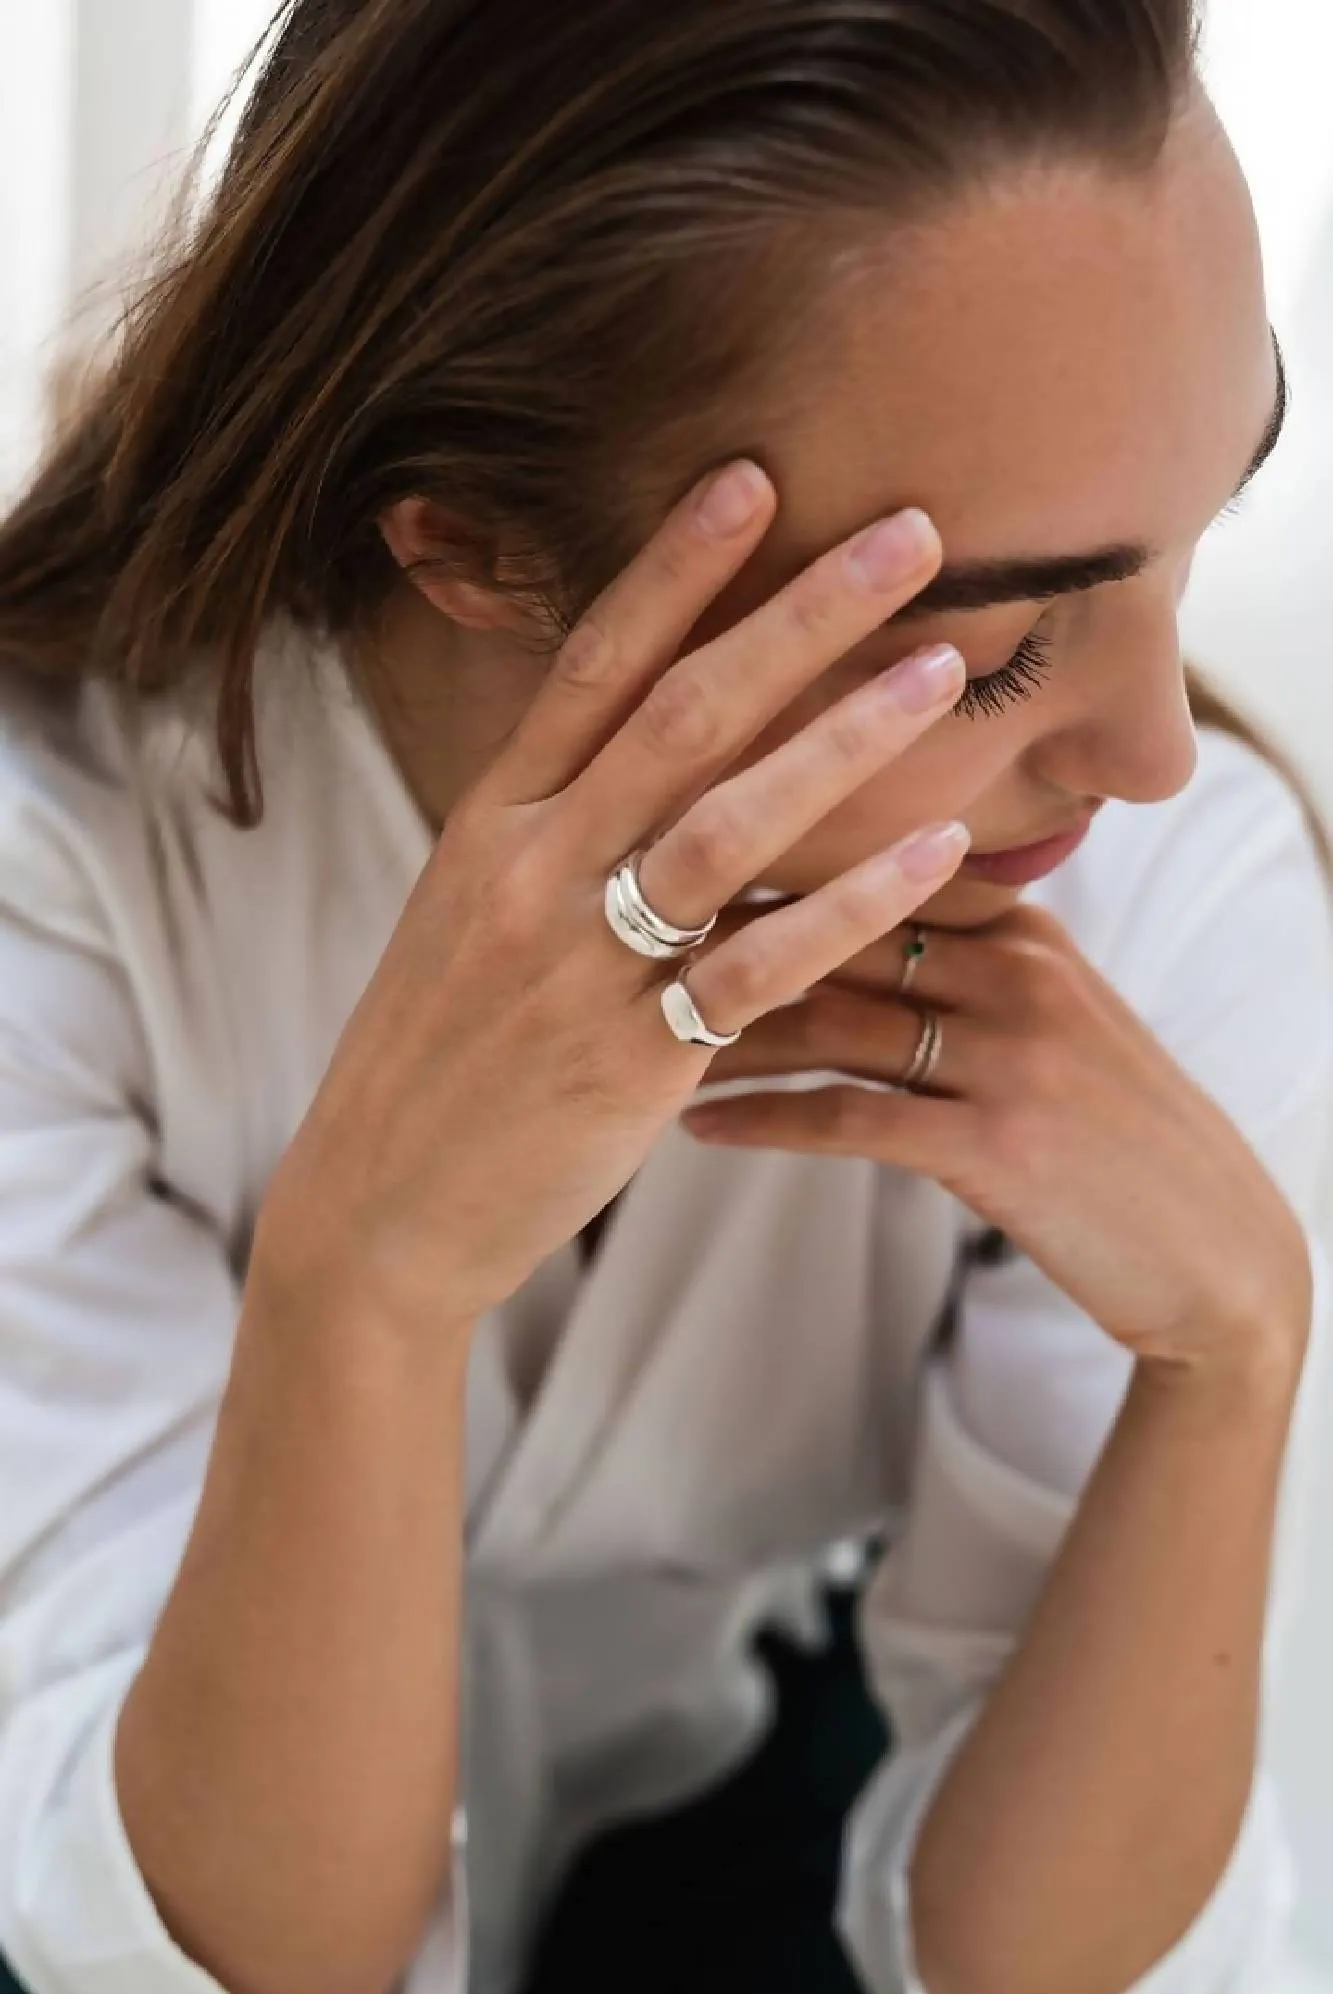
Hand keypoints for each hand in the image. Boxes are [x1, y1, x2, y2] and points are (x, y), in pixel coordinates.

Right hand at [255, 464, 974, 1333]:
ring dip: (844, 736)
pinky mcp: (634, 1057)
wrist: (379, 1206)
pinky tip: (937, 851)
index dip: (673, 569)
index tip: (752, 479)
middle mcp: (534, 874)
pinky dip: (854, 902)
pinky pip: (762, 963)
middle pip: (681, 716)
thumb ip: (551, 827)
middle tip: (907, 534)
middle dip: (798, 615)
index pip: (589, 667)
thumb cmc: (438, 1053)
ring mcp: (582, 963)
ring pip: (730, 823)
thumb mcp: (466, 912)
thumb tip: (642, 749)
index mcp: (491, 824)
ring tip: (943, 667)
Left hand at [685, 902, 1312, 1376]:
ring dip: (715, 1029)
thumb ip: (963, 963)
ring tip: (628, 1038)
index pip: (869, 863)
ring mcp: (1012, 1056)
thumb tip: (840, 926)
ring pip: (827, 1019)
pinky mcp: (999, 1145)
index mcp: (1023, 930)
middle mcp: (1017, 973)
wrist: (1216, 1254)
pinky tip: (691, 1125)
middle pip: (831, 929)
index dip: (758, 859)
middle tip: (608, 940)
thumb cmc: (1113, 1137)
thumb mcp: (1054, 1023)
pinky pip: (849, 1118)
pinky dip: (761, 1117)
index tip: (656, 858)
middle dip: (711, 929)